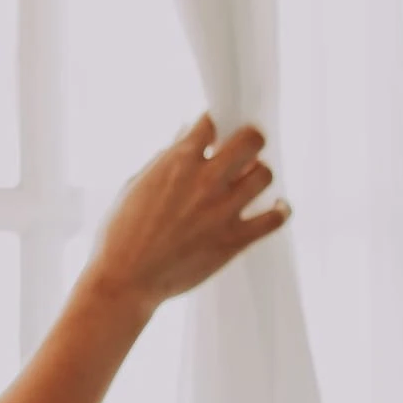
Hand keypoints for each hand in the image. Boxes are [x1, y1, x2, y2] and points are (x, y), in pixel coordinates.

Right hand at [82, 115, 290, 311]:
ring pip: (265, 174)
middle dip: (249, 137)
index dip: (214, 123)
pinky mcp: (234, 240)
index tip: (216, 131)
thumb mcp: (136, 184)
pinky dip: (280, 209)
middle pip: (249, 140)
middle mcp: (204, 181)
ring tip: (252, 178)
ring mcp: (222, 210)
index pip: (210, 123)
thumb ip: (164, 159)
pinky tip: (276, 206)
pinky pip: (274, 218)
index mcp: (176, 162)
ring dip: (260, 172)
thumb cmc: (121, 232)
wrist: (126, 279)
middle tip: (245, 146)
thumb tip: (184, 138)